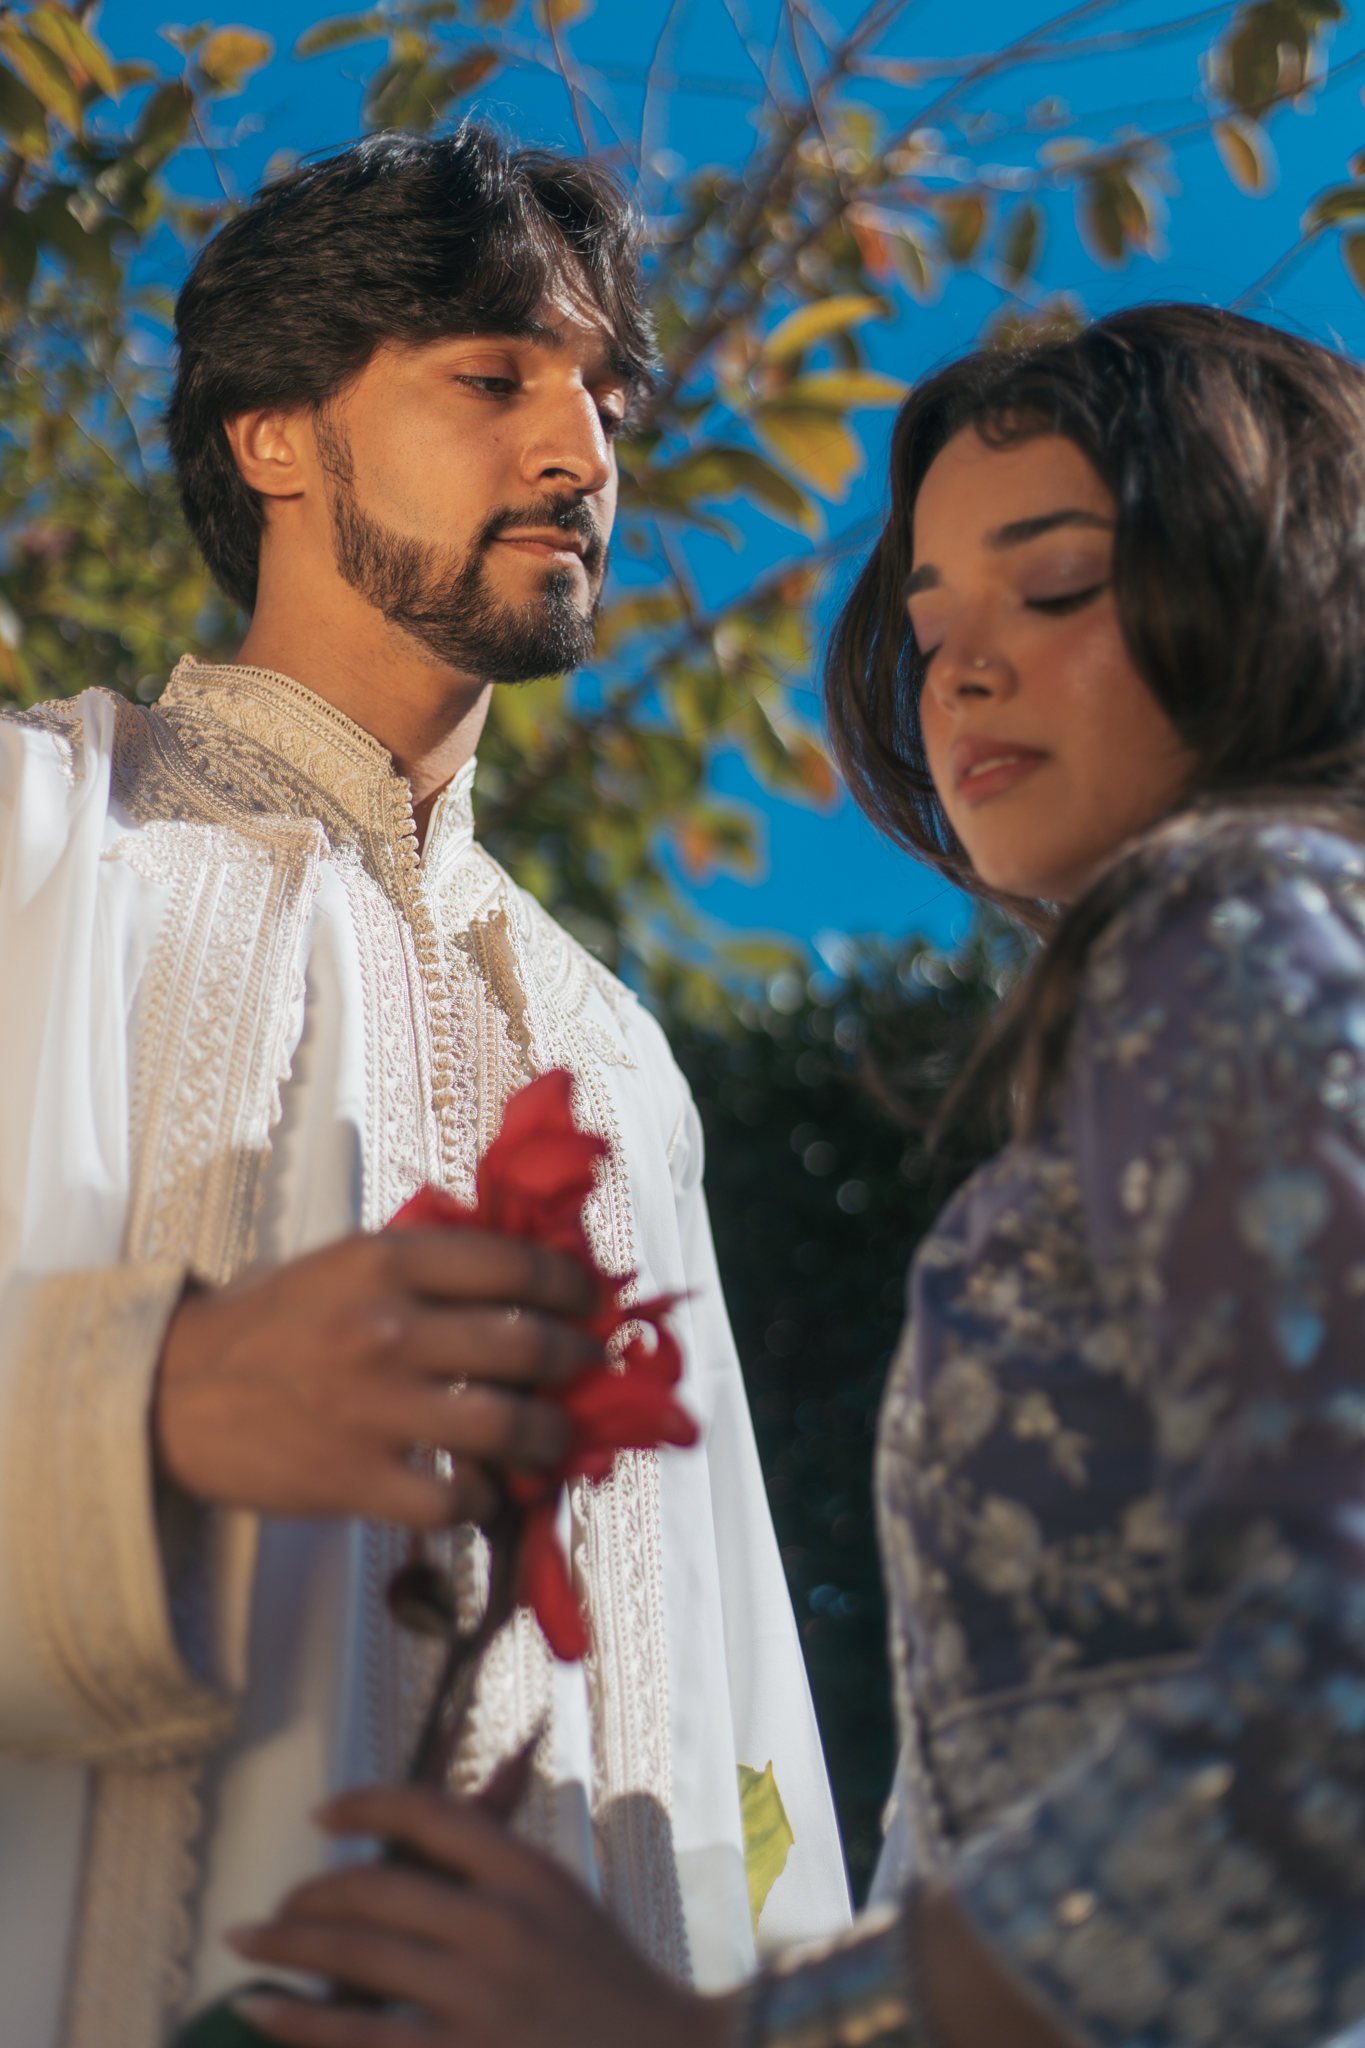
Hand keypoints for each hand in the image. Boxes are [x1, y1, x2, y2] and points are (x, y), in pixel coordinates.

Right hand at [156, 1231, 600, 1525]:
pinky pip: (456, 1496)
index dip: (572, 1286)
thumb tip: (524, 1276)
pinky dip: (484, 1496)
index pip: (513, 1265)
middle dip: (577, 1360)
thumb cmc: (269, 1322)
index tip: (593, 1301)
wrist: (172, 1393)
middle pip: (527, 1344)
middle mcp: (389, 1327)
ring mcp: (376, 1406)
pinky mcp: (358, 1477)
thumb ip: (426, 1267)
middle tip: (589, 1368)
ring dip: (550, 1434)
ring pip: (507, 1425)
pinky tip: (486, 1488)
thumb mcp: (344, 1263)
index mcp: (386, 1261)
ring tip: (556, 1436)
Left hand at [227, 1784, 737, 2047]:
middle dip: (308, 1896)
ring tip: (244, 1946)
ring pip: (354, 1958)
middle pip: (375, 1889)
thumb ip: (497, 1866)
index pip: (429, 1813)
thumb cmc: (612, 1990)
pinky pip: (357, 2037)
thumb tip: (429, 1827)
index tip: (323, 1814)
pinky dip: (298, 2022)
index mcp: (527, 1873)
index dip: (365, 1804)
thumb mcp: (565, 1905)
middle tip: (273, 1911)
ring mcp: (478, 1998)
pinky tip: (260, 2011)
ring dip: (285, 1948)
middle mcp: (499, 1925)